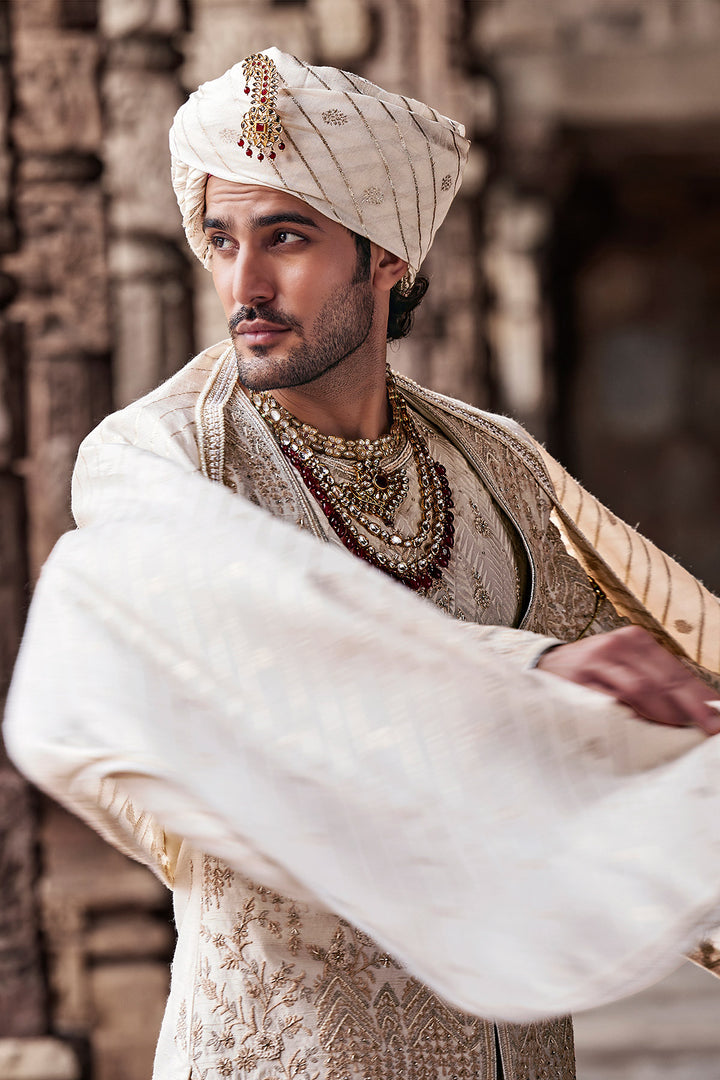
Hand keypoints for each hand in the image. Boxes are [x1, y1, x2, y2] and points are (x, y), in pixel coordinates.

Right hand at [537, 625, 719, 734]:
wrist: (543, 665)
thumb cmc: (593, 672)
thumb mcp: (624, 667)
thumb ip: (655, 684)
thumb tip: (699, 711)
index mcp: (635, 640)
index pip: (676, 671)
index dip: (700, 697)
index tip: (717, 718)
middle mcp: (618, 645)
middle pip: (663, 680)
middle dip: (689, 708)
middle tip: (707, 728)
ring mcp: (597, 661)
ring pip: (640, 688)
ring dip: (661, 714)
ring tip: (674, 732)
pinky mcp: (578, 679)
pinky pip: (610, 701)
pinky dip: (628, 717)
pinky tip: (639, 729)